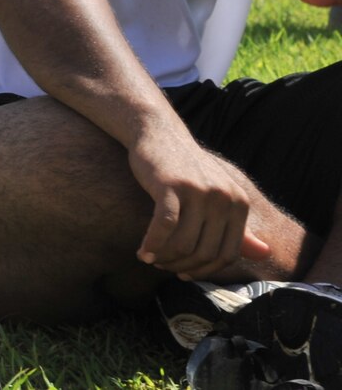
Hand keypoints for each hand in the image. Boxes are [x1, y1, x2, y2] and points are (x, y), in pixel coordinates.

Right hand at [128, 125, 270, 279]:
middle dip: (182, 266)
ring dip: (164, 258)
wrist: (158, 133)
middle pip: (205, 251)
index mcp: (239, 203)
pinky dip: (152, 244)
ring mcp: (198, 191)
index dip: (204, 270)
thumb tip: (265, 254)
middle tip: (163, 267)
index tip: (184, 273)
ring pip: (184, 243)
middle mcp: (224, 197)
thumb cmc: (187, 169)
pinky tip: (142, 251)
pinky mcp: (171, 186)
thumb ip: (240, 228)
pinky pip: (164, 226)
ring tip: (151, 259)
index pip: (227, 253)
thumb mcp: (218, 196)